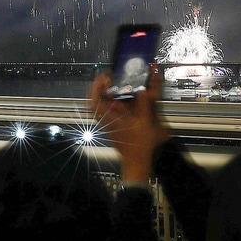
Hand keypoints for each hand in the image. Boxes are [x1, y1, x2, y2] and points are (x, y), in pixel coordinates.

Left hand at [88, 67, 169, 183]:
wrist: (137, 163)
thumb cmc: (140, 145)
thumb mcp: (145, 123)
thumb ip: (144, 105)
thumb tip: (142, 90)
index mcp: (111, 119)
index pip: (94, 102)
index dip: (96, 88)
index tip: (103, 77)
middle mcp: (106, 121)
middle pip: (95, 102)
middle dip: (99, 88)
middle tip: (108, 78)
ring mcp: (109, 124)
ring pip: (101, 106)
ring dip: (105, 94)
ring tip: (114, 84)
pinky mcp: (113, 127)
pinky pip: (108, 111)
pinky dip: (112, 102)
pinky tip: (121, 99)